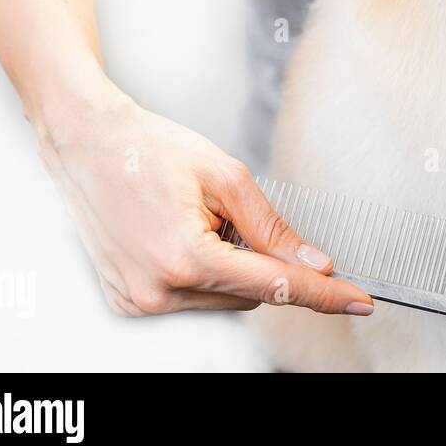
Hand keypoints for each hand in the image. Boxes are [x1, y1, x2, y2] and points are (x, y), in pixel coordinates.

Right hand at [33, 82, 374, 316]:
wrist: (85, 143)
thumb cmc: (149, 149)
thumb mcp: (226, 177)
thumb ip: (274, 228)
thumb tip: (316, 263)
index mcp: (187, 258)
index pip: (276, 286)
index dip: (324, 294)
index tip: (360, 300)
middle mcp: (160, 289)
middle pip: (251, 294)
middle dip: (258, 258)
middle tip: (226, 213)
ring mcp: (139, 300)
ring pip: (224, 299)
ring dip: (228, 265)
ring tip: (193, 219)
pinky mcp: (127, 301)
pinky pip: (191, 298)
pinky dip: (201, 272)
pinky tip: (176, 234)